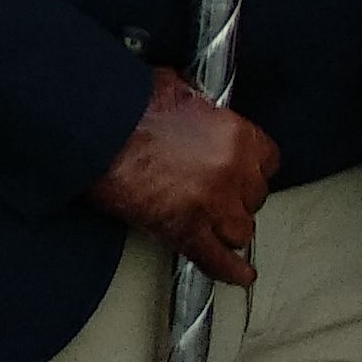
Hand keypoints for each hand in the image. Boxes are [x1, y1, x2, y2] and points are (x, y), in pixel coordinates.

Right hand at [87, 66, 281, 284]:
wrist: (93, 128)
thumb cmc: (125, 105)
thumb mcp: (175, 87)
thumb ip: (199, 107)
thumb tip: (198, 109)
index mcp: (233, 135)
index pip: (268, 160)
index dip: (252, 168)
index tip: (242, 172)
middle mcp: (230, 173)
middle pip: (253, 198)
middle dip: (236, 198)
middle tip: (215, 193)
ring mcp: (210, 206)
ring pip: (239, 231)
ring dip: (226, 228)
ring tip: (212, 224)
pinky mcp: (183, 230)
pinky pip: (217, 260)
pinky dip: (229, 270)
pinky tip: (239, 274)